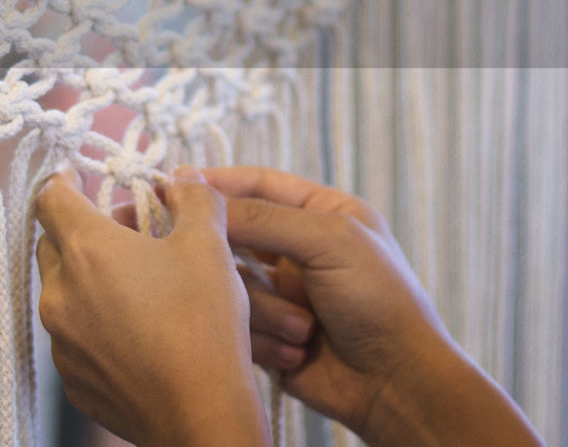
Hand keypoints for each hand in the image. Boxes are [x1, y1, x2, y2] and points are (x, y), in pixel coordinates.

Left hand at [34, 167, 269, 446]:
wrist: (203, 415)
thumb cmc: (203, 325)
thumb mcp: (210, 246)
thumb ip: (195, 200)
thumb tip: (184, 179)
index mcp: (85, 250)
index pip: (50, 198)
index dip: (63, 180)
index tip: (76, 176)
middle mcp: (60, 293)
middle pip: (52, 245)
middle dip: (81, 231)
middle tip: (123, 233)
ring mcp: (61, 341)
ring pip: (62, 294)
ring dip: (87, 280)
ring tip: (134, 285)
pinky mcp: (72, 380)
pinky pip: (73, 339)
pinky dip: (94, 326)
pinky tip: (133, 331)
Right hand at [204, 166, 541, 446]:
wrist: (399, 386)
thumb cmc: (381, 302)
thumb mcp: (328, 240)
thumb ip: (261, 216)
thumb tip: (196, 191)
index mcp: (320, 213)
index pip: (256, 184)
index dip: (215, 183)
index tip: (171, 186)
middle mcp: (297, 249)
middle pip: (233, 232)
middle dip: (219, 245)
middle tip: (184, 246)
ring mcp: (281, 292)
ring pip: (230, 282)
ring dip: (261, 307)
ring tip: (301, 327)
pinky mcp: (267, 332)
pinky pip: (235, 323)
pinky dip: (262, 337)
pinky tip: (294, 351)